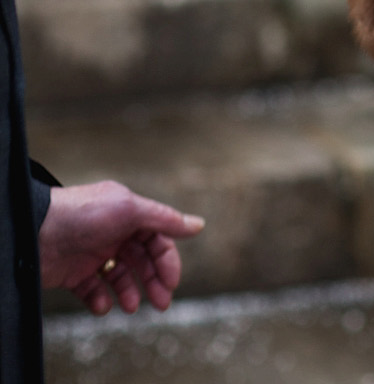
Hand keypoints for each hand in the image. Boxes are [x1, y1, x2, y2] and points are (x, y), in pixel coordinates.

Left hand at [38, 180, 204, 314]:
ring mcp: (93, 253)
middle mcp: (112, 232)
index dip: (167, 260)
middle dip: (153, 281)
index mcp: (127, 213)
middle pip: (142, 259)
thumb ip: (163, 219)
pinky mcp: (74, 273)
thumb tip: (198, 225)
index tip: (172, 283)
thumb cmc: (82, 214)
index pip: (157, 238)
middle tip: (161, 303)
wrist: (34, 232)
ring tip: (130, 306)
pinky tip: (103, 304)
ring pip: (120, 276)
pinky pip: (94, 291)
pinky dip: (101, 300)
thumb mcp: (128, 209)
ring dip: (129, 292)